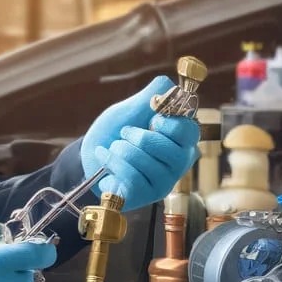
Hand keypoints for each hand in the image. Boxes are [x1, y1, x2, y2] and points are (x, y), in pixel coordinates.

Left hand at [80, 76, 199, 210]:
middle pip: (171, 150)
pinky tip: (106, 157)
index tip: (153, 119)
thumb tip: (167, 85)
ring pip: (148, 163)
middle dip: (140, 137)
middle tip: (126, 133)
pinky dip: (113, 162)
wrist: (91, 155)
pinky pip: (132, 178)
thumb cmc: (116, 132)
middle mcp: (179, 162)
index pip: (190, 132)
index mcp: (182, 138)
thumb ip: (150, 96)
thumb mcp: (130, 109)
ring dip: (122, 149)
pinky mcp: (146, 196)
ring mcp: (164, 181)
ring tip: (114, 146)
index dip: (170, 125)